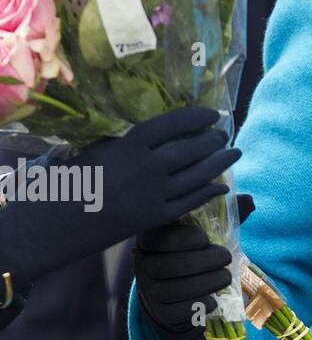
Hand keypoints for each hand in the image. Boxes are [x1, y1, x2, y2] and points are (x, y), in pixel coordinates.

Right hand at [0, 107, 238, 288]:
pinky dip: (208, 193)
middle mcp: (146, 169)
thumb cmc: (68, 183)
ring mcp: (152, 196)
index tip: (212, 113)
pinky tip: (222, 187)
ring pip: (197, 176)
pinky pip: (189, 204)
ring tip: (234, 152)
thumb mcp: (97, 151)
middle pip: (190, 149)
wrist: (51, 226)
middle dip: (212, 141)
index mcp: (128, 146)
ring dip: (219, 164)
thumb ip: (128, 143)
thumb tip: (158, 134)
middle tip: (224, 134)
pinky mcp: (152, 220)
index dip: (196, 117)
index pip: (172, 124)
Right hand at [134, 193, 253, 339]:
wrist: (181, 287)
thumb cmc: (197, 250)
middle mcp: (144, 263)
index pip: (159, 238)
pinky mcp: (158, 311)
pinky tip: (214, 300)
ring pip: (169, 290)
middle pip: (166, 266)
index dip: (182, 239)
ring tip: (226, 277)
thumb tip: (248, 200)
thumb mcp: (208, 230)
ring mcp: (148, 289)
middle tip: (226, 258)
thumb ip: (224, 215)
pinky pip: (172, 312)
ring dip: (203, 284)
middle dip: (201, 262)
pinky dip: (195, 306)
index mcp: (153, 238)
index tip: (206, 238)